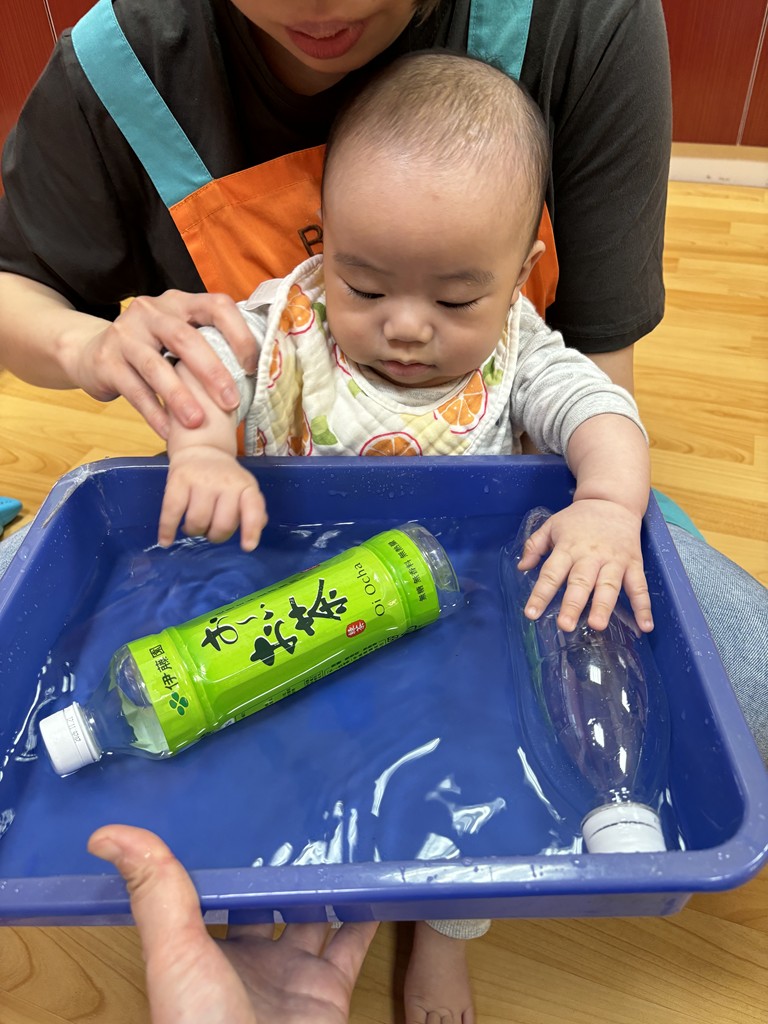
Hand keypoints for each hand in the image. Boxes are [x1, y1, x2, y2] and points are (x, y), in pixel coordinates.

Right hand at [72, 290, 258, 438]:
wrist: (92, 354)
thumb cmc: (152, 350)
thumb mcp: (178, 338)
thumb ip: (209, 345)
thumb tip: (258, 374)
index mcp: (179, 303)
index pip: (216, 305)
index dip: (239, 334)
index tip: (252, 366)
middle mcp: (151, 312)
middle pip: (185, 338)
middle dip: (211, 372)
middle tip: (231, 402)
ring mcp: (124, 335)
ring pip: (155, 366)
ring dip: (180, 397)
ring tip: (198, 423)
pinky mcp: (106, 361)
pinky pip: (134, 390)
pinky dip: (155, 413)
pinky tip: (169, 432)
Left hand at [88, 825, 377, 1023]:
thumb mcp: (174, 953)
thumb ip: (156, 893)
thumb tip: (106, 835)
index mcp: (204, 952)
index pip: (216, 892)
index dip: (227, 857)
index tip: (237, 809)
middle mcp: (249, 962)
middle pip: (269, 902)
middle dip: (282, 864)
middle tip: (299, 809)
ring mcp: (292, 977)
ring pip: (313, 917)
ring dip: (326, 882)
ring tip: (342, 832)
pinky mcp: (329, 993)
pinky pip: (353, 945)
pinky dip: (366, 915)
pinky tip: (374, 882)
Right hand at [159, 447, 266, 549]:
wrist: (201, 450)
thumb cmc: (225, 479)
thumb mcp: (244, 489)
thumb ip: (253, 510)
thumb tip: (256, 529)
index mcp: (245, 486)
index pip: (253, 508)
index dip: (251, 529)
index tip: (247, 547)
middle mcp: (226, 482)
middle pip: (222, 524)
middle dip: (215, 535)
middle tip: (210, 531)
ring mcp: (201, 480)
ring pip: (198, 521)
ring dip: (195, 531)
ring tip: (194, 526)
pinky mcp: (178, 480)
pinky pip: (172, 512)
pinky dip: (167, 530)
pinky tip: (166, 540)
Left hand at [517, 498, 652, 632]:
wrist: (613, 501)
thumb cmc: (579, 518)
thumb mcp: (552, 525)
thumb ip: (535, 545)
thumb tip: (522, 567)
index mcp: (568, 548)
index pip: (551, 573)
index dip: (541, 594)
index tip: (531, 613)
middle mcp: (590, 556)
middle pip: (581, 582)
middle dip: (573, 605)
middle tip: (565, 625)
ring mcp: (614, 560)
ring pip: (609, 586)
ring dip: (604, 606)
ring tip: (597, 625)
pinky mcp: (634, 563)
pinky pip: (640, 587)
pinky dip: (644, 606)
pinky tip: (645, 625)